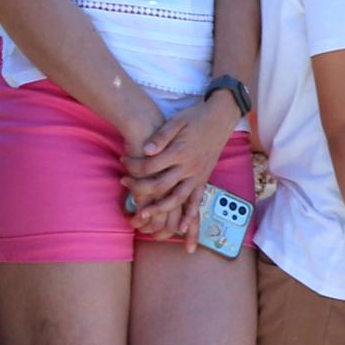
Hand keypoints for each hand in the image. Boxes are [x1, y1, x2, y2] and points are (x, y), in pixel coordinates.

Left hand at [123, 94, 236, 223]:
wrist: (221, 117)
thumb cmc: (195, 117)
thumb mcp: (176, 121)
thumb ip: (161, 136)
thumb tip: (145, 150)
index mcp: (179, 152)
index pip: (150, 166)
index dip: (133, 165)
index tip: (123, 160)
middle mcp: (189, 167)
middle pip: (159, 185)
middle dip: (139, 188)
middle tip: (124, 183)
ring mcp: (198, 175)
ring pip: (177, 199)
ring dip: (160, 210)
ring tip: (143, 216)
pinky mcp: (204, 178)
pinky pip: (197, 200)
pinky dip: (190, 215)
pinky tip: (182, 227)